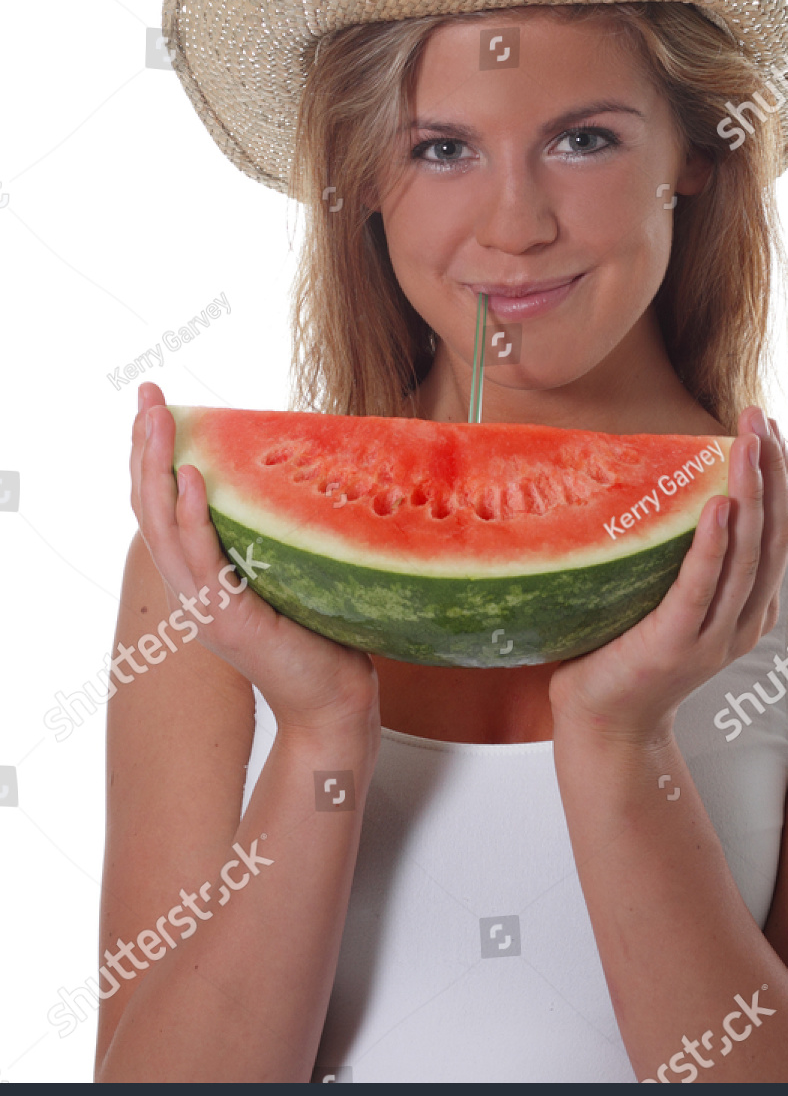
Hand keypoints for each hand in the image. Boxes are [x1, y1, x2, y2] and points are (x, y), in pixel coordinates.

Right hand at [131, 383, 379, 734]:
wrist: (334, 701)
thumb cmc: (319, 635)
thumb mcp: (284, 570)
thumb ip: (268, 530)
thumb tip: (283, 469)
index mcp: (197, 577)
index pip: (159, 506)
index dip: (149, 455)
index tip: (150, 405)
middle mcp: (189, 590)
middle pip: (148, 508)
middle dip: (144, 447)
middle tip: (147, 395)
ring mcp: (203, 607)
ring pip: (162, 527)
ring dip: (158, 467)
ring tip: (159, 420)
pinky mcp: (228, 620)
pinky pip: (202, 560)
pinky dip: (191, 516)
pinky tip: (191, 478)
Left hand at [548, 408, 787, 745]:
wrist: (604, 723)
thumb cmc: (629, 650)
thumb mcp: (672, 598)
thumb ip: (688, 556)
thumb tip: (677, 485)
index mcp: (750, 608)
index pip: (778, 531)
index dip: (780, 479)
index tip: (771, 429)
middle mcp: (743, 621)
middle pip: (772, 535)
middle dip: (772, 471)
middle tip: (761, 418)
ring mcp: (714, 635)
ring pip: (746, 554)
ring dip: (750, 492)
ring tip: (748, 443)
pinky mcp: (677, 644)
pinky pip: (702, 587)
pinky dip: (714, 545)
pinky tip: (719, 505)